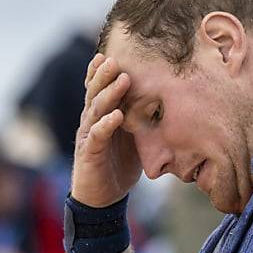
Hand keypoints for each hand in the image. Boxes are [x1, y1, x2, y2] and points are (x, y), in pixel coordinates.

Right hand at [71, 53, 141, 207]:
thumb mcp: (133, 137)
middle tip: (114, 59)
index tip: (110, 53)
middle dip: (104, 75)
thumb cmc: (118, 164)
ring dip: (109, 94)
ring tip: (121, 79)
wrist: (103, 199)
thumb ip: (139, 118)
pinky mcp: (89, 154)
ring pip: (96, 110)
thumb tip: (165, 100)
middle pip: (94, 93)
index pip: (97, 89)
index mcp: (100, 116)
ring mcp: (88, 137)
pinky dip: (106, 125)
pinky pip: (97, 137)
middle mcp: (90, 122)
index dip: (100, 72)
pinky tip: (116, 116)